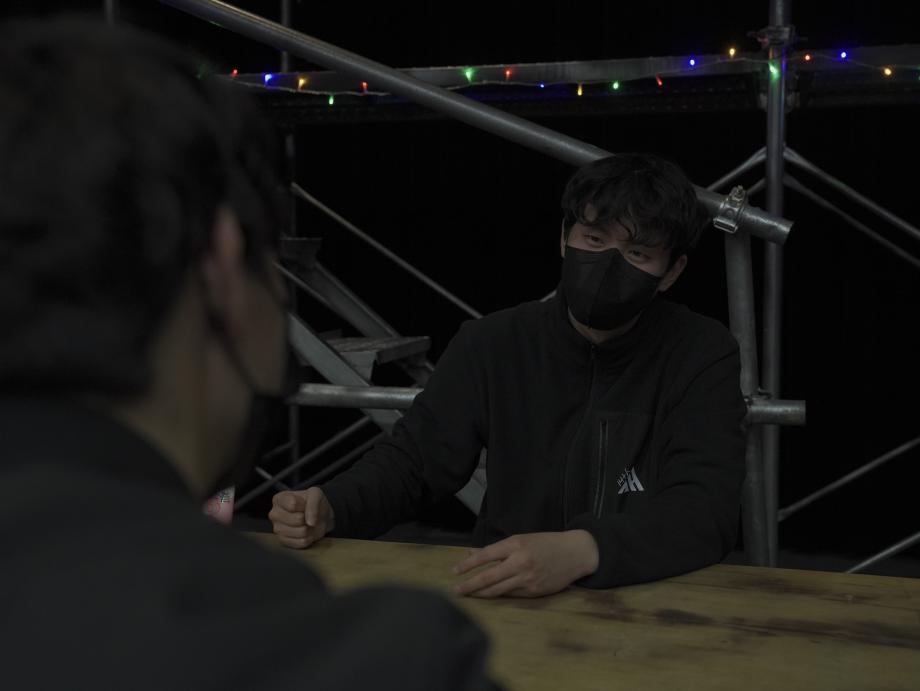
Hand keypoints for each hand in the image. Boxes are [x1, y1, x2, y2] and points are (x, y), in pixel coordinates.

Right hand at [268, 487, 334, 548]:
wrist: (318, 517)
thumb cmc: (313, 503)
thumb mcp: (316, 495)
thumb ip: (313, 505)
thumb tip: (310, 523)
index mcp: (279, 499)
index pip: (293, 504)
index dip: (304, 505)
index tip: (305, 504)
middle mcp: (274, 514)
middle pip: (297, 519)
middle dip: (307, 518)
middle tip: (306, 515)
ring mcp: (277, 529)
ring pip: (300, 532)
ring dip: (309, 528)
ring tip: (306, 524)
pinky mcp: (283, 541)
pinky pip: (301, 542)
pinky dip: (308, 538)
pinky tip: (306, 532)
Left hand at [453, 530, 598, 597]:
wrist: (574, 553)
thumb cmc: (545, 543)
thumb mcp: (521, 540)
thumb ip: (497, 549)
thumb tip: (472, 553)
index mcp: (516, 544)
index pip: (486, 555)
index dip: (468, 564)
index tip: (455, 571)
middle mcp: (521, 562)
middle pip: (489, 577)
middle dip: (470, 585)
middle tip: (456, 590)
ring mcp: (528, 578)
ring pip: (498, 590)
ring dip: (481, 594)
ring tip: (468, 595)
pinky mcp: (535, 591)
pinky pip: (511, 595)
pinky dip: (499, 595)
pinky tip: (489, 596)